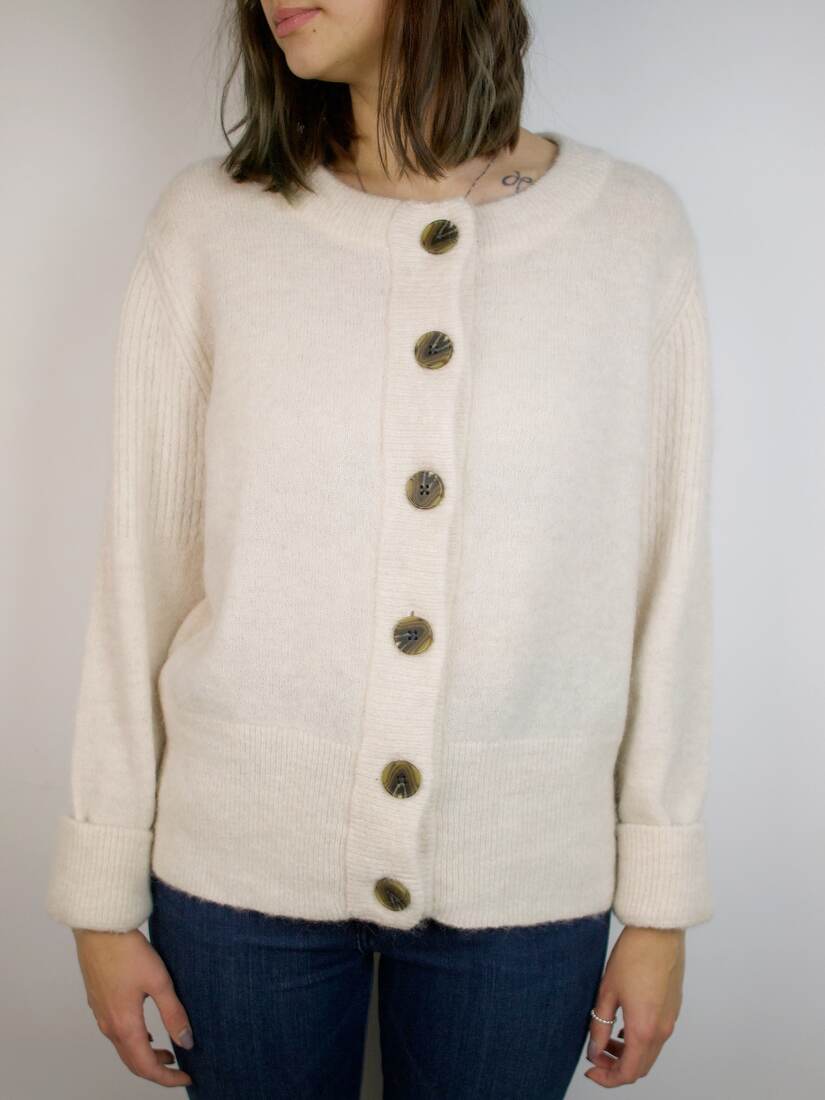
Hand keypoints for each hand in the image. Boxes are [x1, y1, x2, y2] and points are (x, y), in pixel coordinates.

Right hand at [72, 927, 193, 1087]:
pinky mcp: (99, 1002)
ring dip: (145, 1056)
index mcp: (125, 1025)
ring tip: (168, 1051)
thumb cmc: (128, 951)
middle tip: (180, 1070)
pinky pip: (116, 1033)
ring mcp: (101, 1014)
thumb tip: (187, 1042)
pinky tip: (146, 1032)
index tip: (187, 1077)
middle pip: (133, 1062)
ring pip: (124, 1048)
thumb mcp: (159, 981)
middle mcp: (109, 1025)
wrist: (99, 928)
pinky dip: (134, 1042)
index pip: (146, 1066)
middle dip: (157, 1070)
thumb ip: (173, 1014)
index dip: (167, 1078)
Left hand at [584, 925, 684, 1086]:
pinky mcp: (673, 1008)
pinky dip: (640, 1042)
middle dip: (616, 1068)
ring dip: (628, 1055)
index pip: (628, 1072)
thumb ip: (599, 1026)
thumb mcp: (607, 991)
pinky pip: (657, 1037)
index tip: (590, 1070)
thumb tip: (594, 1051)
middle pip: (641, 1067)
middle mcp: (662, 1030)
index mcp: (644, 1029)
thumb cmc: (632, 956)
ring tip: (605, 1039)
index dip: (607, 1078)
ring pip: (650, 1053)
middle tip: (596, 1056)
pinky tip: (623, 1027)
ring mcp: (671, 1020)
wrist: (658, 931)